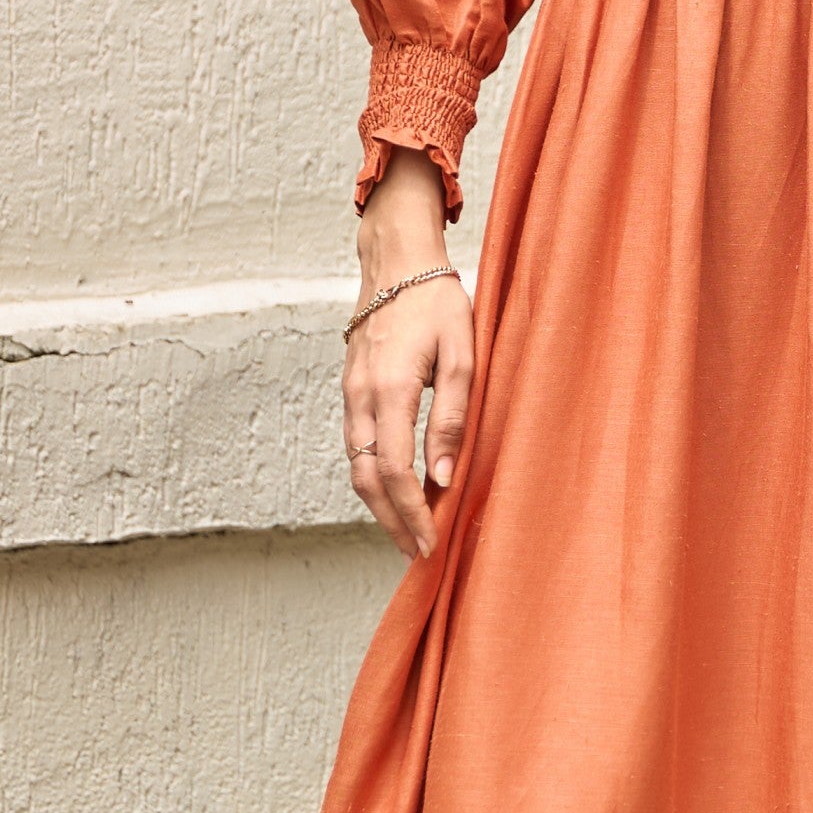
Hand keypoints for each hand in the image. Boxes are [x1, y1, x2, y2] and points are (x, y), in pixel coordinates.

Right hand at [346, 152, 474, 560]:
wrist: (395, 260)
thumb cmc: (436, 301)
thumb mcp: (462, 354)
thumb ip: (452, 416)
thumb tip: (444, 476)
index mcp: (389, 390)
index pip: (393, 472)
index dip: (411, 514)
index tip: (430, 542)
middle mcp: (360, 398)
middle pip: (366, 479)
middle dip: (390, 521)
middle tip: (417, 552)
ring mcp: (350, 394)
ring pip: (355, 466)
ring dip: (379, 504)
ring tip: (407, 531)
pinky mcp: (351, 390)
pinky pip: (355, 445)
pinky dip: (372, 476)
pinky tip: (394, 489)